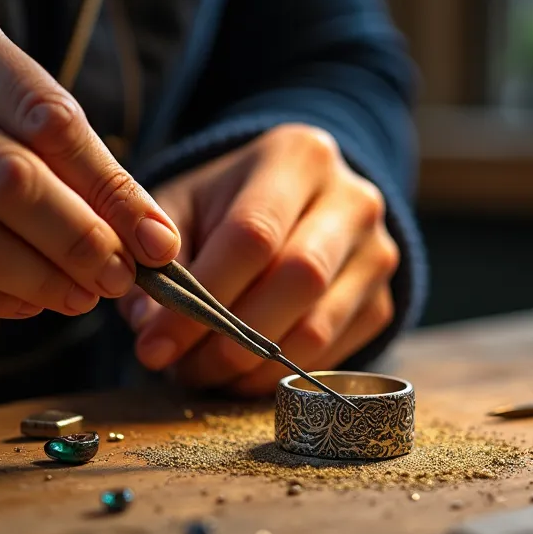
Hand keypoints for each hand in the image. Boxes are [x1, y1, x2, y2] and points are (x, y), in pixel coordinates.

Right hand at [0, 0, 180, 318]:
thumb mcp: (1, 105)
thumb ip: (71, 157)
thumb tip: (153, 240)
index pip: (48, 120)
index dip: (113, 190)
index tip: (157, 243)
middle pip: (9, 179)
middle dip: (81, 239)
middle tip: (121, 276)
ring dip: (44, 278)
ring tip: (85, 296)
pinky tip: (32, 304)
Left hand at [116, 124, 400, 395]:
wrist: (298, 203)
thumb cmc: (228, 204)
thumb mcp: (185, 206)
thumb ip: (158, 258)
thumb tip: (150, 330)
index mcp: (297, 158)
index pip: (254, 234)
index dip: (204, 296)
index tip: (155, 344)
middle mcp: (352, 201)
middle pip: (298, 279)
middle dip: (230, 338)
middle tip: (181, 369)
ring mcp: (377, 254)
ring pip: (317, 327)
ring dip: (251, 368)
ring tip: (204, 374)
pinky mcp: (382, 302)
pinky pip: (331, 354)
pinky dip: (278, 376)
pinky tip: (239, 374)